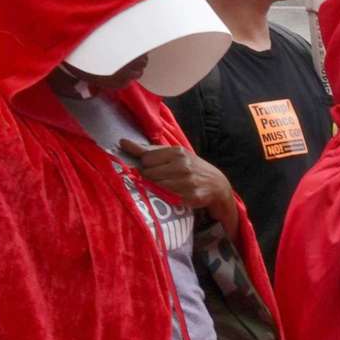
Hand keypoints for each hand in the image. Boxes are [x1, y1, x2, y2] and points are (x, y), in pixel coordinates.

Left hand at [116, 139, 231, 213]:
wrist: (217, 184)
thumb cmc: (191, 167)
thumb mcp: (173, 155)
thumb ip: (147, 150)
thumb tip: (122, 142)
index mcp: (176, 152)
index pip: (146, 159)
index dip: (147, 166)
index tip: (154, 169)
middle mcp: (182, 165)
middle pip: (149, 174)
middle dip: (150, 178)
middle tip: (160, 180)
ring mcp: (187, 181)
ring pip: (156, 186)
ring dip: (156, 189)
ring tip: (165, 187)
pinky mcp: (190, 196)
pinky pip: (167, 198)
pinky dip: (166, 197)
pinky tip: (172, 195)